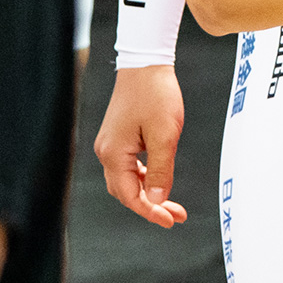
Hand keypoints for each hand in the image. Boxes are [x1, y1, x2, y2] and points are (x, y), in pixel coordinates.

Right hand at [92, 65, 188, 227]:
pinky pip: (127, 166)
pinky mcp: (118, 136)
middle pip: (125, 191)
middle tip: (175, 215)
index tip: (171, 220)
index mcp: (113, 153)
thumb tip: (154, 201)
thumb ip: (160, 172)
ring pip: (126, 180)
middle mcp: (106, 151)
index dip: (150, 211)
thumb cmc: (156, 93)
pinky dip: (143, 177)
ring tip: (171, 203)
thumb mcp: (165, 135)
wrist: (146, 61)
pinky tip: (158, 180)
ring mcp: (110, 143)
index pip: (129, 196)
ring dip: (147, 193)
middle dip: (150, 206)